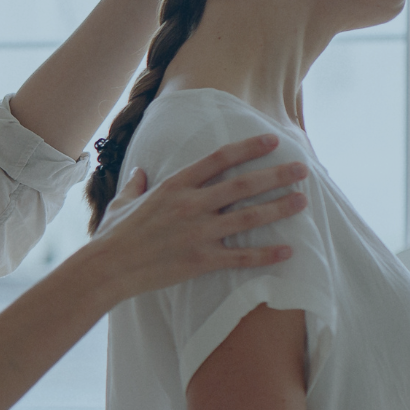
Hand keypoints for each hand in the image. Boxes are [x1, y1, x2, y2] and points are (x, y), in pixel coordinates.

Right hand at [92, 134, 306, 300]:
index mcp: (175, 185)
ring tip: (302, 201)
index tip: (272, 140)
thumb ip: (137, 184)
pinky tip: (288, 250)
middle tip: (302, 169)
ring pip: (247, 217)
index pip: (219, 158)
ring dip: (278, 208)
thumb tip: (140, 171)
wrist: (107, 269)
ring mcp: (198, 232)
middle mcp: (191, 204)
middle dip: (275, 175)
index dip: (248, 147)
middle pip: (242, 184)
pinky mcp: (201, 260)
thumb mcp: (124, 201)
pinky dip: (265, 254)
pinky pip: (240, 257)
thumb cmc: (114, 234)